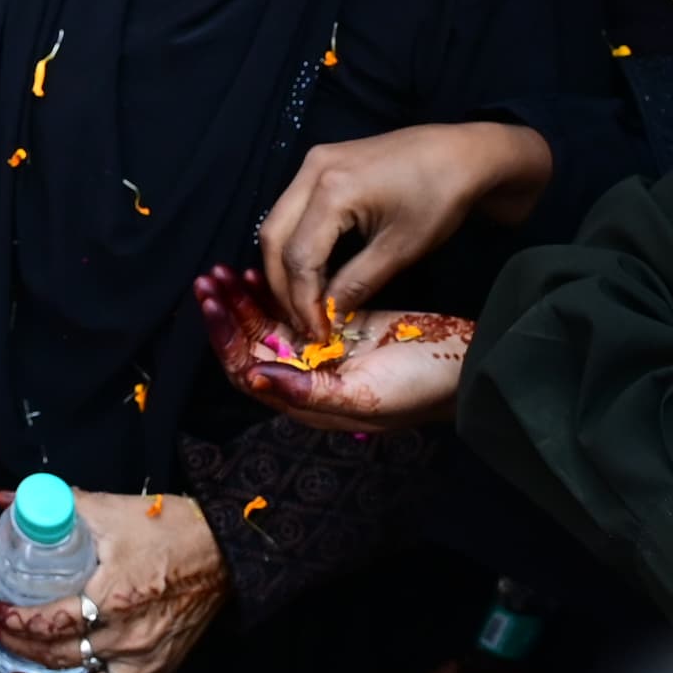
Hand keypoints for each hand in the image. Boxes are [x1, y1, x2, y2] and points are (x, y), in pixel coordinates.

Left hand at [0, 487, 225, 672]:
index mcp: (113, 596)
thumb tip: (9, 502)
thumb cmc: (171, 529)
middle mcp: (128, 637)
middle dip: (12, 645)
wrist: (224, 550)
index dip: (11, 620)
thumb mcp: (108, 509)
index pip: (49, 622)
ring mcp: (145, 660)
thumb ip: (55, 505)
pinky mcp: (160, 671)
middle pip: (56, 656)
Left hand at [197, 266, 468, 433]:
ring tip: (222, 270)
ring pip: (268, 326)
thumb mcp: (366, 396)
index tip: (210, 303)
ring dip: (244, 300)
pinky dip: (274, 292)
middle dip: (226, 313)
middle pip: (251, 345)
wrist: (465, 367)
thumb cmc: (421, 388)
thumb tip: (254, 376)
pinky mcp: (337, 328)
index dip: (224, 339)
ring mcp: (321, 353)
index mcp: (307, 401)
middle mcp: (306, 379)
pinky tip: (258, 271)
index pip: (248, 371)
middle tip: (207, 278)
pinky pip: (294, 310)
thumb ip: (311, 392)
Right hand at [258, 120, 550, 331]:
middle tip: (300, 322)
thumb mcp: (402, 248)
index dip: (303, 301)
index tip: (317, 334)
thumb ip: (359, 282)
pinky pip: (292, 209)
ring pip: (277, 222)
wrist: (462, 153)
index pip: (299, 256)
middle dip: (282, 285)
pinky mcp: (321, 163)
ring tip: (303, 303)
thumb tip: (329, 314)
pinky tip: (311, 271)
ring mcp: (314, 162)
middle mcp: (312, 170)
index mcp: (333, 190)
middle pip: (273, 236)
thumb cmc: (440, 198)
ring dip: (284, 265)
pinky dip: (295, 242)